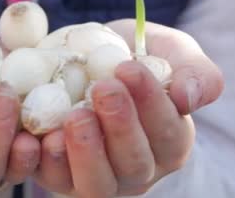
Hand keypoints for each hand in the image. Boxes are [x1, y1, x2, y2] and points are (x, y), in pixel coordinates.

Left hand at [34, 20, 223, 197]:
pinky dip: (45, 161)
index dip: (151, 103)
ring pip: (97, 184)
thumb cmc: (133, 55)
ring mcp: (97, 176)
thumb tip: (189, 97)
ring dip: (86, 152)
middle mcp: (136, 169)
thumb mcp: (169, 51)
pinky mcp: (59, 175)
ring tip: (75, 116)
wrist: (82, 56)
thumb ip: (195, 72)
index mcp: (169, 143)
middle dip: (120, 127)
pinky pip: (53, 179)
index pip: (168, 133)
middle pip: (134, 165)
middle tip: (104, 88)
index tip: (129, 68)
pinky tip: (39, 135)